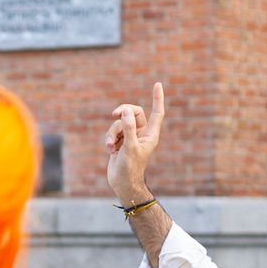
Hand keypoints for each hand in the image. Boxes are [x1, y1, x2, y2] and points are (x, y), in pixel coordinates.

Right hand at [105, 82, 165, 204]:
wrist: (122, 183)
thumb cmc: (130, 168)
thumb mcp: (130, 147)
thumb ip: (128, 128)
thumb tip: (126, 111)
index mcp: (150, 134)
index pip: (157, 112)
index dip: (157, 98)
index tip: (157, 84)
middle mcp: (141, 133)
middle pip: (133, 112)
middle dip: (123, 112)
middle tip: (115, 113)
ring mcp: (130, 137)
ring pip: (119, 123)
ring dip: (112, 133)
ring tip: (111, 147)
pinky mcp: (120, 142)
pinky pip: (112, 132)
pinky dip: (109, 139)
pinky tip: (109, 151)